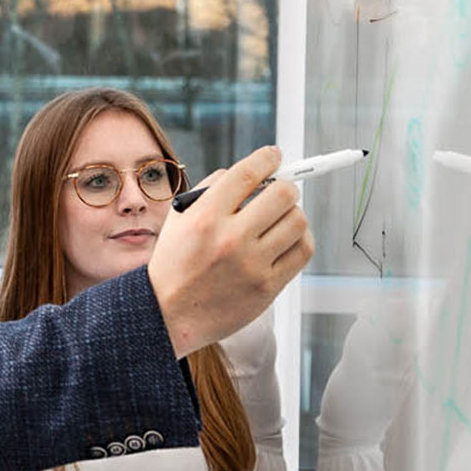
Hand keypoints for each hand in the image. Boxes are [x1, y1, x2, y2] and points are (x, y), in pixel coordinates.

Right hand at [149, 146, 313, 357]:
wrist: (168, 314)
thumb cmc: (175, 264)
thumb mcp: (179, 220)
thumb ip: (211, 191)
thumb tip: (252, 172)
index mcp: (204, 217)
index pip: (248, 173)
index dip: (268, 158)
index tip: (274, 156)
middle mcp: (229, 238)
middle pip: (283, 194)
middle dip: (285, 188)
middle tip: (280, 192)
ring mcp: (251, 265)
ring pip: (298, 221)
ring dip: (293, 214)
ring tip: (279, 220)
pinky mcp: (267, 287)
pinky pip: (302, 251)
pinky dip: (300, 239)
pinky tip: (286, 239)